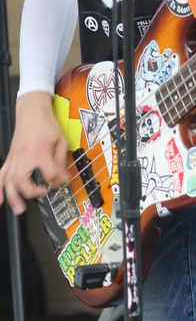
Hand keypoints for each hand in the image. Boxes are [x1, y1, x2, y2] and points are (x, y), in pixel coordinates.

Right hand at [0, 91, 68, 214]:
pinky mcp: (10, 158)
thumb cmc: (46, 123)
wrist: (32, 111)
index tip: (61, 180)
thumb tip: (65, 178)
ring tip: (19, 209)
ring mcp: (14, 158)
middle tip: (43, 193)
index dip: (57, 180)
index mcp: (40, 151)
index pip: (49, 173)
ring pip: (9, 182)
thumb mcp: (61, 140)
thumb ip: (62, 160)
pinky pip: (1, 175)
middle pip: (24, 181)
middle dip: (33, 192)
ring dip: (13, 197)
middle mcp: (24, 157)